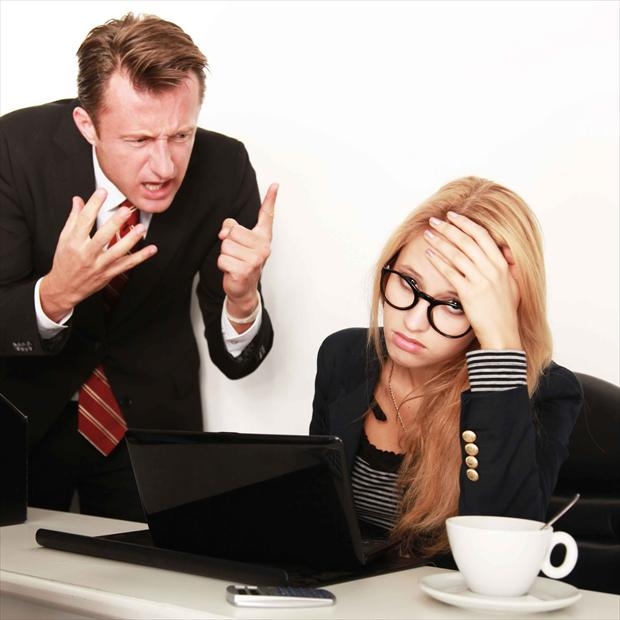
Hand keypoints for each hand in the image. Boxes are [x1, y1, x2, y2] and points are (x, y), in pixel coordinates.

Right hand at [39, 188, 157, 321]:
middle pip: (102, 236)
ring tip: (141, 228)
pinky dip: (141, 257)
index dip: (93, 204)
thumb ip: (73, 218)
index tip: (102, 192)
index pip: (84, 220)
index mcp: (74, 242)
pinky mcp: (109, 274)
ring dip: (131, 240)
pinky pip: (127, 265)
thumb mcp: (64, 238)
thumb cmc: (64, 261)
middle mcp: (86, 254)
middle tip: (126, 210)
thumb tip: (78, 200)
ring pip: (117, 252)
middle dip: (114, 223)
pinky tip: (151, 249)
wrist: (64, 287)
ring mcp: (99, 265)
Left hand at [217, 183, 277, 322]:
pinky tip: (232, 270)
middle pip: (233, 232)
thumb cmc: (242, 263)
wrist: (244, 288)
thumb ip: (231, 229)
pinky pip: (222, 259)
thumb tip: (225, 231)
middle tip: (236, 253)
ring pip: (226, 246)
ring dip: (225, 255)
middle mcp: (263, 247)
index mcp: (262, 237)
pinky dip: (223, 266)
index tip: (275, 185)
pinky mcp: (245, 271)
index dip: (271, 199)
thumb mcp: (239, 243)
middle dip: (228, 242)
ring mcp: (255, 259)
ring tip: (234, 262)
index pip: (267, 216)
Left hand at [423, 211, 521, 349]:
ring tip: (428, 234)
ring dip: (440, 242)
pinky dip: (439, 261)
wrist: (502, 333)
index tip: (453, 215)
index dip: (466, 223)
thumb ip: (508, 264)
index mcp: (502, 264)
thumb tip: (504, 248)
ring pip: (456, 254)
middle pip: (466, 241)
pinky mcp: (468, 293)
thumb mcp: (513, 283)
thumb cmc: (505, 310)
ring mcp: (480, 281)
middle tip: (434, 220)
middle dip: (448, 228)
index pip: (482, 236)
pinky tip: (429, 254)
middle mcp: (492, 270)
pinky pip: (450, 272)